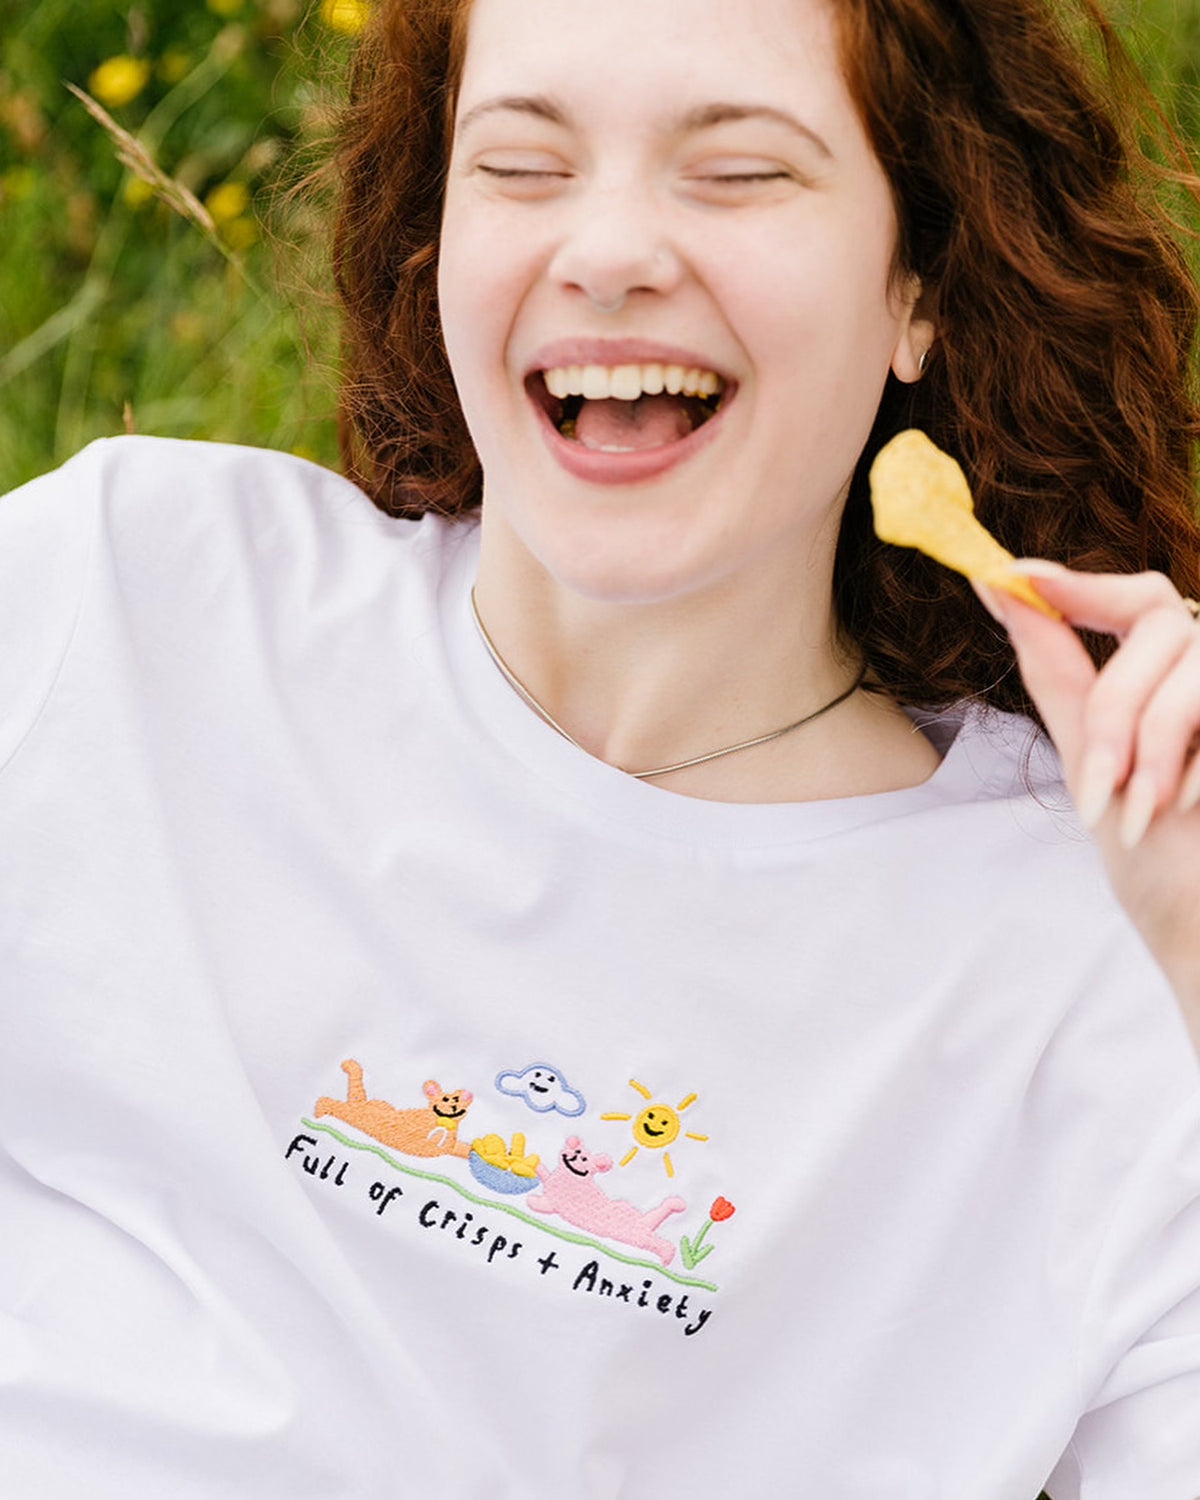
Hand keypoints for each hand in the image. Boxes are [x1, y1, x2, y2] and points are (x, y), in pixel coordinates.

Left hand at [975, 562, 1199, 1046]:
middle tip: (1096, 786)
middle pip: (1157, 617)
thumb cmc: (1157, 858)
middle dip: (1114, 702)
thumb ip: (1056, 672)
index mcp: (1175, 676)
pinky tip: (1186, 806)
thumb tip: (996, 585)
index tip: (1013, 576)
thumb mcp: (1092, 758)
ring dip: (1151, 741)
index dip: (1079, 584)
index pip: (1135, 597)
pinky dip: (1193, 757)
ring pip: (1190, 659)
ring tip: (1138, 812)